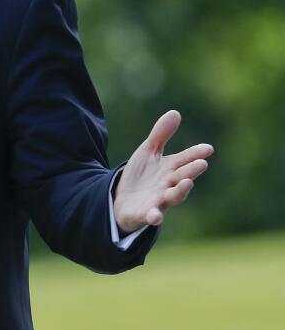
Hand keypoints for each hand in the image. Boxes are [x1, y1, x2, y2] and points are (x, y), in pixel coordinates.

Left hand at [113, 110, 212, 234]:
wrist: (121, 200)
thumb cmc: (140, 176)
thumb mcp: (148, 152)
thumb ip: (160, 135)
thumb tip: (175, 112)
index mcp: (170, 169)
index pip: (185, 159)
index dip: (196, 154)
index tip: (208, 148)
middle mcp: (168, 185)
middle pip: (182, 177)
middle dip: (191, 171)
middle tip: (201, 163)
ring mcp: (159, 200)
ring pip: (173, 197)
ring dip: (180, 191)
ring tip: (186, 182)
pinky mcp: (145, 214)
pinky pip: (151, 216)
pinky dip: (154, 216)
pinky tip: (156, 217)